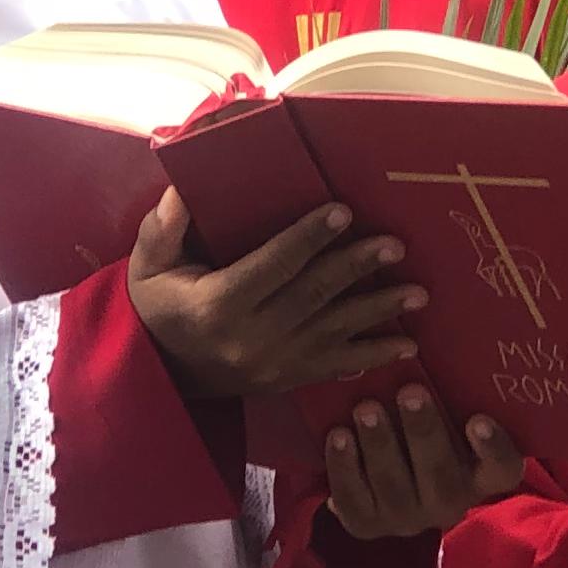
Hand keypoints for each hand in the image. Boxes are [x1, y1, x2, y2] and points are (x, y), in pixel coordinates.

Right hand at [128, 192, 418, 400]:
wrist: (160, 373)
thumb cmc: (156, 307)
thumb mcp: (148, 265)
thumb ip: (166, 226)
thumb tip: (185, 187)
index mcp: (218, 304)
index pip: (272, 265)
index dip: (308, 238)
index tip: (342, 211)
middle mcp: (251, 338)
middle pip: (313, 296)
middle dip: (357, 268)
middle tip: (395, 245)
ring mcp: (274, 364)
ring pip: (334, 331)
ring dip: (379, 311)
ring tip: (418, 292)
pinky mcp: (288, 380)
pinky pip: (337, 367)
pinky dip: (374, 356)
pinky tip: (408, 344)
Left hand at [321, 388, 524, 540]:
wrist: (381, 477)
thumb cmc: (424, 431)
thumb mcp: (446, 416)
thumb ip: (451, 395)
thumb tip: (429, 343)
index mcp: (482, 476)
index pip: (503, 469)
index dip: (493, 448)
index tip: (478, 418)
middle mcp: (450, 503)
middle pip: (442, 476)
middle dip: (424, 432)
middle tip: (409, 391)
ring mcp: (407, 519)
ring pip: (395, 487)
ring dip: (380, 444)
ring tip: (366, 407)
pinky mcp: (367, 524)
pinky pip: (353, 500)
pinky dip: (344, 466)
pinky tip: (338, 434)